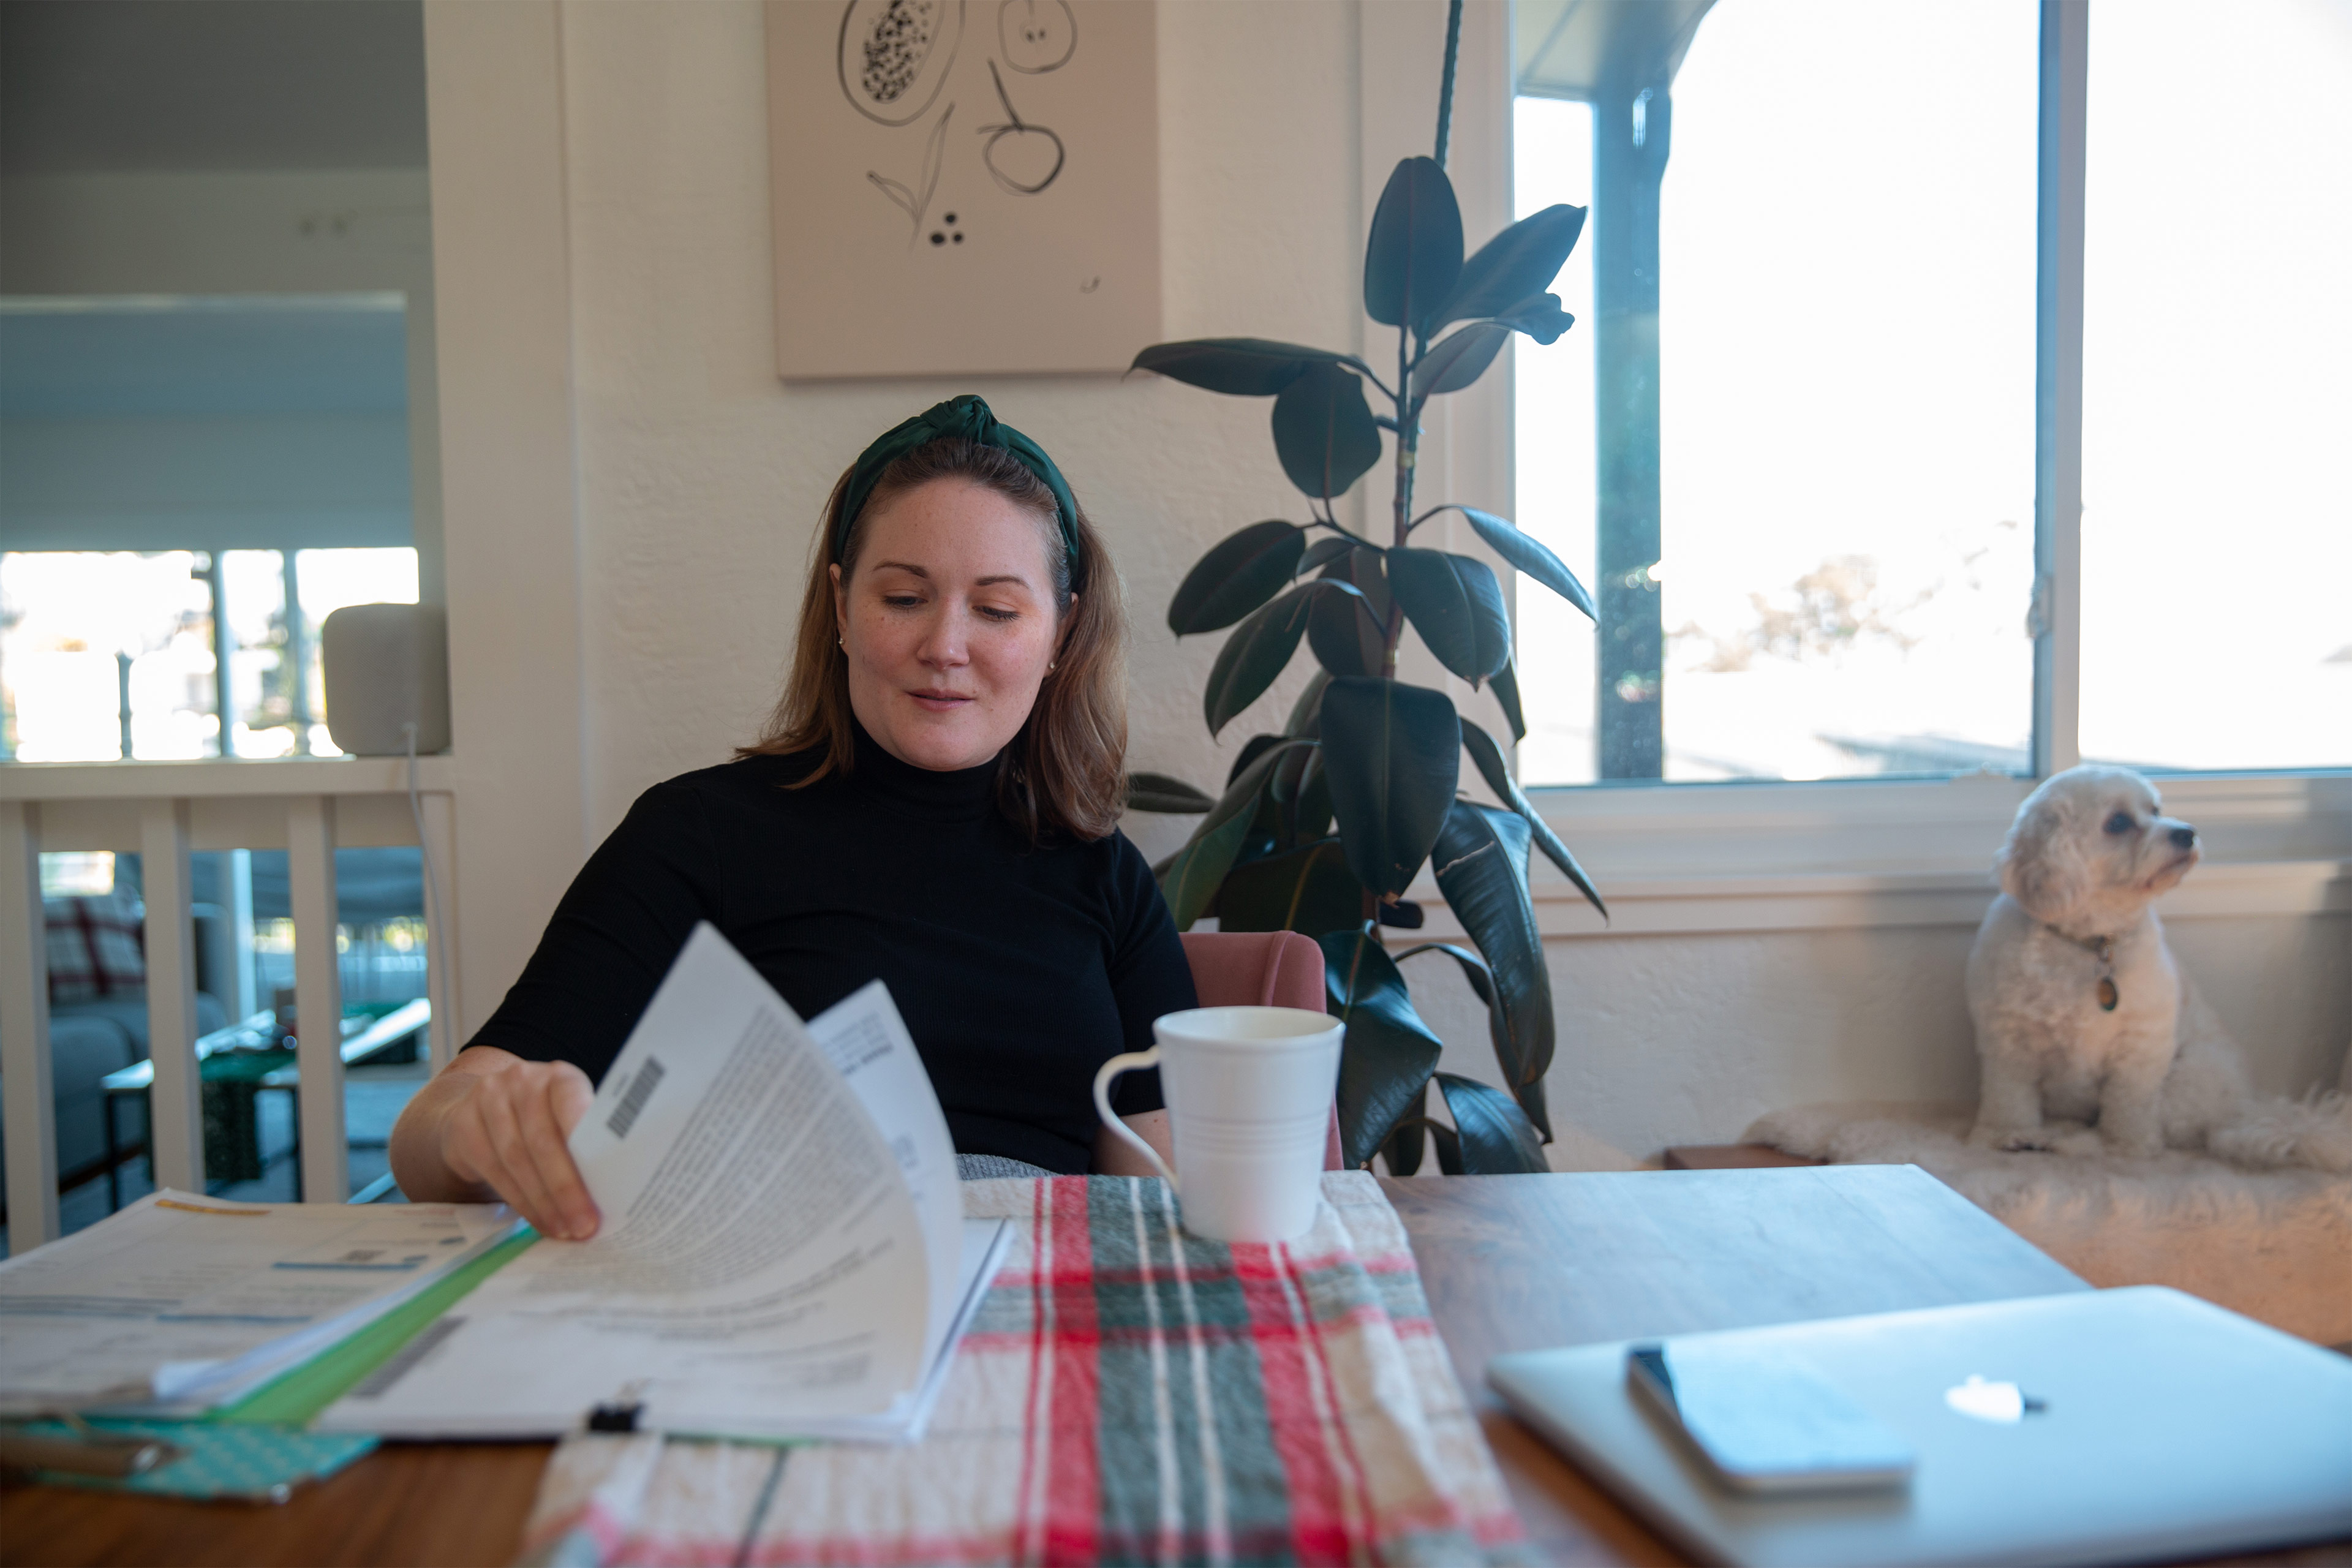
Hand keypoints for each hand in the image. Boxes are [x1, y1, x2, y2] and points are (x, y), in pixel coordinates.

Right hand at [403, 1048, 600, 1238]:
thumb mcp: (566, 1119)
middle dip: (566, 1188)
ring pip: (517, 1159)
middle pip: (543, 1140)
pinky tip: (539, 1220)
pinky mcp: (464, 1125)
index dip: (587, 1144)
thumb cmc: (541, 1122)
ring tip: (564, 1229)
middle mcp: (522, 1080)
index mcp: (560, 1076)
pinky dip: (520, 1201)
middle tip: (584, 1224)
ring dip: (543, 1202)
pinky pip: (494, 1170)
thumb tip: (615, 1191)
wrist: (480, 1113)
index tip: (606, 1182)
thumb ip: (586, 1143)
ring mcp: (488, 1099)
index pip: (574, 1103)